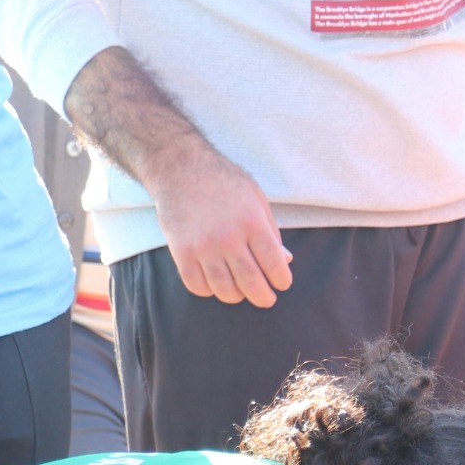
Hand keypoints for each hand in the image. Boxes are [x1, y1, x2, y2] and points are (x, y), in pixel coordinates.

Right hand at [146, 139, 292, 307]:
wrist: (179, 165)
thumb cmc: (222, 181)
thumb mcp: (255, 197)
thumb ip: (270, 231)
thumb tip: (286, 260)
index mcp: (252, 222)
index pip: (274, 265)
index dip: (281, 280)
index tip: (281, 283)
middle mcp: (228, 237)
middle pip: (252, 283)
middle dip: (263, 297)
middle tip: (266, 299)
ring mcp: (203, 247)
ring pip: (225, 291)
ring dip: (236, 296)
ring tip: (240, 291)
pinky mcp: (182, 252)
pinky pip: (197, 287)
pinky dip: (208, 291)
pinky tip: (214, 283)